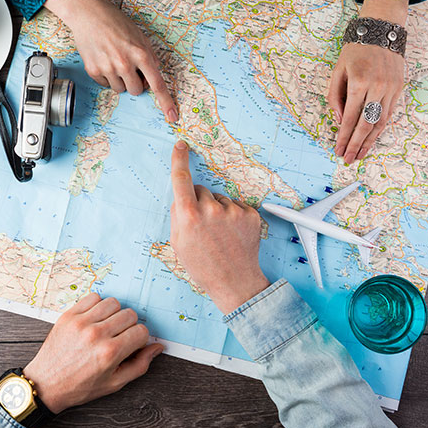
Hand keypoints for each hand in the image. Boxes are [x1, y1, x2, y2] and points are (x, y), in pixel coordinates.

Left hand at [23, 293, 162, 413]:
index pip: (141, 331)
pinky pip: (93, 297)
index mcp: (110, 353)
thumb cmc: (81, 386)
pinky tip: (95, 319)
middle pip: (130, 314)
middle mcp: (97, 335)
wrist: (46, 384)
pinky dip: (98, 305)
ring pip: (113, 302)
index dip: (140, 339)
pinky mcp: (69, 315)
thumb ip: (140, 365)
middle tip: (120, 337)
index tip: (132, 344)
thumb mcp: (115, 383)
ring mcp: (81, 322)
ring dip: (115, 313)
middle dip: (130, 326)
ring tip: (107, 326)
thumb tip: (157, 347)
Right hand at [44, 0, 177, 122]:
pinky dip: (106, 77)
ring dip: (120, 80)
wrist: (89, 14)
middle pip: (136, 91)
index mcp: (141, 54)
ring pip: (120, 90)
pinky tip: (104, 60)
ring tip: (114, 61)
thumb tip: (152, 78)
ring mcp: (108, 68)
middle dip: (135, 83)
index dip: (166, 102)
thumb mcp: (140, 36)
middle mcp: (125, 64)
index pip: (157, 84)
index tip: (172, 116)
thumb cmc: (116, 23)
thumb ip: (150, 57)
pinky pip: (105, 85)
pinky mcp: (93, 71)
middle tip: (129, 68)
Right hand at [168, 141, 269, 313]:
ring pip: (220, 199)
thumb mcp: (178, 242)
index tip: (180, 146)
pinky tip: (233, 234)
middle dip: (199, 202)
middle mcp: (211, 209)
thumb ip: (177, 216)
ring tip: (220, 234)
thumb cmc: (203, 266)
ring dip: (218, 211)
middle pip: (201, 191)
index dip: (178, 159)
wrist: (234, 281)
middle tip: (203, 226)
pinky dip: (234, 217)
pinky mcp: (250, 214)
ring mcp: (233, 211)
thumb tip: (181, 197)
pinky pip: (237, 206)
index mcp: (189, 216)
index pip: (181, 179)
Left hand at [328, 0, 408, 163]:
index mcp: (358, 83)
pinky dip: (380, 129)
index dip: (343, 137)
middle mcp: (377, 87)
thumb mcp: (337, 71)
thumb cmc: (355, 51)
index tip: (338, 150)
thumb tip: (338, 121)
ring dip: (369, 141)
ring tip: (360, 154)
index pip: (349, 118)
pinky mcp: (399, 89)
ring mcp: (390, 89)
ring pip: (380, 123)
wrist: (381, 31)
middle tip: (348, 159)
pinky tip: (372, 139)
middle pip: (365, 125)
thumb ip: (334, 97)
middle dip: (355, 145)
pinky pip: (389, 114)